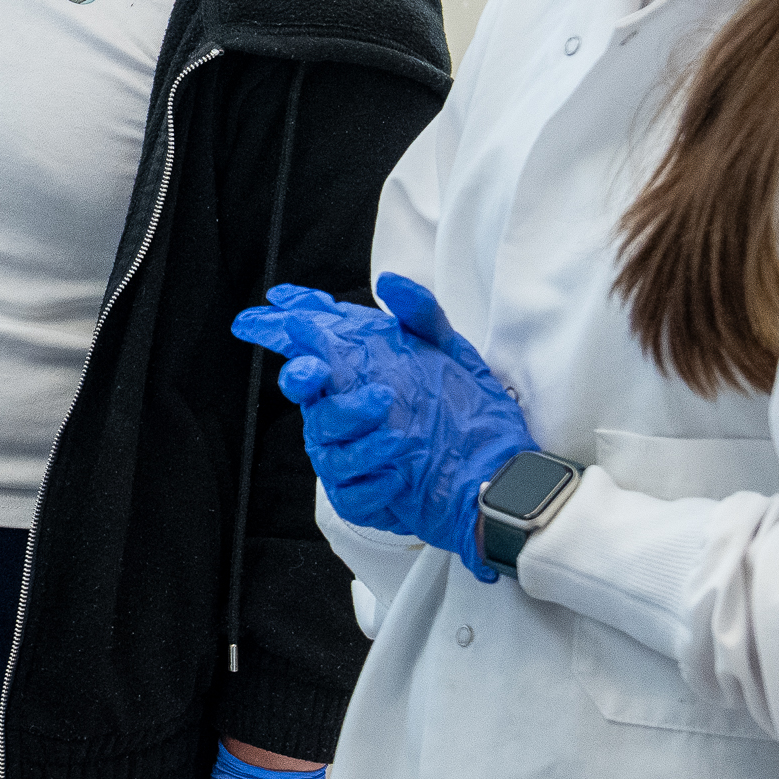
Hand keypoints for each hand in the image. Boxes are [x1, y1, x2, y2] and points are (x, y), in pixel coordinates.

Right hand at [231, 274, 531, 581]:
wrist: (497, 473)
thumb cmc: (467, 414)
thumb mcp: (451, 354)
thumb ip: (421, 314)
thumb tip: (389, 280)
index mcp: (351, 379)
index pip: (309, 348)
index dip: (284, 328)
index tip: (282, 313)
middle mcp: (341, 416)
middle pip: (303, 393)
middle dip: (302, 378)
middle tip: (317, 370)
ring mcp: (347, 458)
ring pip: (328, 441)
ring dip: (356, 429)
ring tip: (398, 431)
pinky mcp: (362, 497)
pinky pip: (352, 490)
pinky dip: (375, 480)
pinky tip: (400, 474)